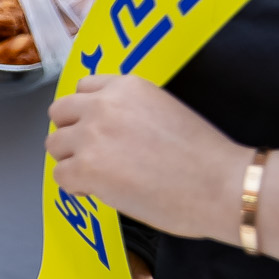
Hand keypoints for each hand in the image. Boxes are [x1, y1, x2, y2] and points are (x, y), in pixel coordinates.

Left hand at [47, 75, 245, 242]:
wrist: (224, 186)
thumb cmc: (206, 157)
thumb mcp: (163, 111)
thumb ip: (129, 112)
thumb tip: (106, 132)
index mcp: (125, 86)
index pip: (83, 89)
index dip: (87, 113)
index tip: (101, 132)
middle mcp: (102, 104)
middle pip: (60, 113)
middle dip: (73, 134)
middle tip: (94, 156)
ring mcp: (91, 135)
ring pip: (55, 145)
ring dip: (72, 161)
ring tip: (100, 177)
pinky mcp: (87, 168)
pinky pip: (61, 176)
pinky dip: (76, 187)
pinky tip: (100, 193)